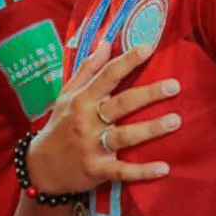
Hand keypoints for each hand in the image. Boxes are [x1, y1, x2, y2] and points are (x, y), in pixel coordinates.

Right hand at [28, 40, 179, 193]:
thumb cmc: (59, 126)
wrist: (40, 166)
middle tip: (174, 85)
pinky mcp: (97, 170)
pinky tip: (164, 168)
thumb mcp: (66, 96)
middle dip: (147, 94)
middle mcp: (86, 121)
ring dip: (149, 129)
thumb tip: (105, 43)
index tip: (147, 47)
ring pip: (123, 136)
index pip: (106, 76)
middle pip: (120, 104)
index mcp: (81, 100)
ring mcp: (91, 146)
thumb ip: (87, 70)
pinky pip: (122, 171)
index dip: (126, 61)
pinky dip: (142, 171)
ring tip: (175, 121)